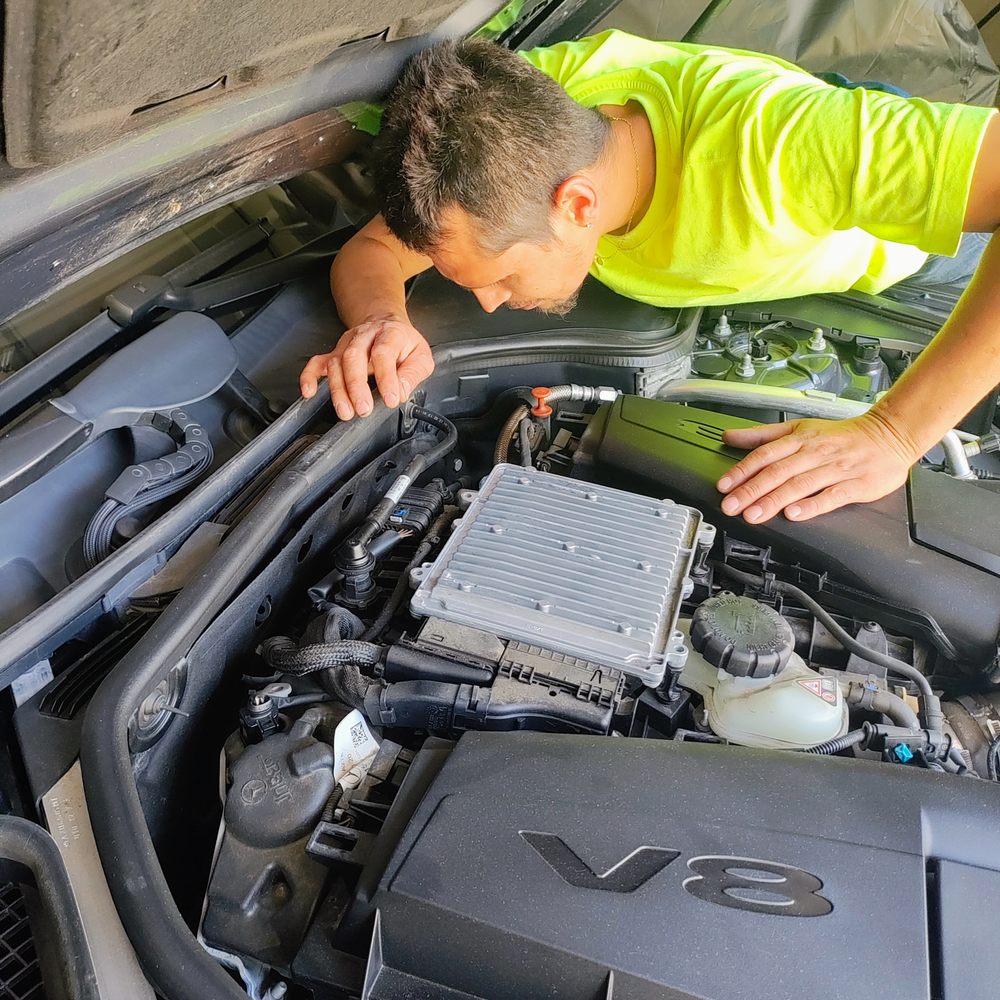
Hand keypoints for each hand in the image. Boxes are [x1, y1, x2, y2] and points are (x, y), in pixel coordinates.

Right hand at [299, 317, 433, 419]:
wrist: (385, 324)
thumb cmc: (403, 344)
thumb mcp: (421, 356)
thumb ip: (413, 374)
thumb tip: (402, 392)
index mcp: (389, 334)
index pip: (383, 354)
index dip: (387, 378)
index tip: (391, 399)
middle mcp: (364, 337)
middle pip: (354, 357)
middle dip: (357, 386)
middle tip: (363, 409)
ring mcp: (346, 344)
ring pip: (336, 363)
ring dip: (338, 390)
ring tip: (345, 411)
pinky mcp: (334, 353)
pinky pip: (317, 363)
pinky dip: (310, 377)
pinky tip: (309, 392)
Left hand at [716, 411, 920, 522]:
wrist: (890, 435)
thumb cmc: (841, 435)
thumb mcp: (799, 427)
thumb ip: (762, 436)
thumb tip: (729, 436)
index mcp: (800, 438)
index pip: (765, 454)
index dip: (742, 470)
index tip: (724, 485)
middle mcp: (816, 452)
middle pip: (778, 471)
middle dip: (751, 490)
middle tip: (731, 505)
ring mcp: (837, 469)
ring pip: (801, 485)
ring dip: (774, 500)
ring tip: (753, 514)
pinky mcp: (857, 485)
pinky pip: (832, 496)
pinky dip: (812, 505)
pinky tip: (794, 514)